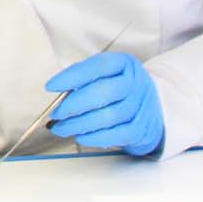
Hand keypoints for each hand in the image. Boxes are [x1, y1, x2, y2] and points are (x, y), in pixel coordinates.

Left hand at [45, 52, 164, 156]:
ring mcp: (141, 106)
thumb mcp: (105, 74)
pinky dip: (96, 137)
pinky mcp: (141, 128)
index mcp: (124, 64)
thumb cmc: (119, 89)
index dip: (73, 76)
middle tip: (56, 114)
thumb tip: (57, 91)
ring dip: (79, 124)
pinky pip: (117, 135)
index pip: (99, 66)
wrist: (151, 108)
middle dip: (74, 105)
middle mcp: (135, 83)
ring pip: (109, 116)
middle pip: (103, 93)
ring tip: (62, 128)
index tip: (52, 86)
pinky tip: (81, 136)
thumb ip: (83, 78)